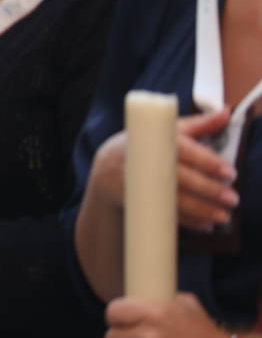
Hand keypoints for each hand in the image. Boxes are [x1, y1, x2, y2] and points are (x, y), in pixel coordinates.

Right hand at [87, 109, 236, 231]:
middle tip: (231, 198)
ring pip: (171, 198)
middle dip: (207, 189)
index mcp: (154, 139)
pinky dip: (184, 221)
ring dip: (199, 210)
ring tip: (221, 216)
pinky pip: (161, 213)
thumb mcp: (167, 130)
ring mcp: (138, 181)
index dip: (207, 161)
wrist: (107, 165)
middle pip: (179, 177)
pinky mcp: (135, 199)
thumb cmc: (146, 144)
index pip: (183, 150)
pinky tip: (204, 224)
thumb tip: (225, 113)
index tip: (228, 172)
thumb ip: (198, 124)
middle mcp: (144, 159)